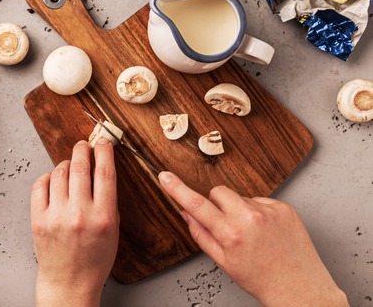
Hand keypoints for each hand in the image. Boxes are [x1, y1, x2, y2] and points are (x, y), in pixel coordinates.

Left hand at [31, 140, 118, 306]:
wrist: (70, 281)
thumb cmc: (94, 258)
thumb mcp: (114, 229)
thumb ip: (108, 199)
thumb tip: (101, 167)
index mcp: (103, 216)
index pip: (104, 172)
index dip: (104, 151)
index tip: (103, 141)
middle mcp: (79, 214)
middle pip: (80, 166)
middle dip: (82, 149)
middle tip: (84, 145)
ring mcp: (56, 216)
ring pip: (59, 173)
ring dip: (66, 164)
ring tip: (70, 167)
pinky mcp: (38, 219)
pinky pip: (40, 185)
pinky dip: (48, 178)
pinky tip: (53, 181)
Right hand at [158, 171, 347, 306]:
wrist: (299, 287)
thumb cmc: (261, 279)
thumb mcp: (223, 262)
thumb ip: (201, 234)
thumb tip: (186, 213)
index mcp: (231, 234)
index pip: (197, 205)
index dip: (177, 189)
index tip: (165, 176)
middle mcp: (250, 218)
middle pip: (218, 192)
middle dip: (216, 204)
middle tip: (225, 224)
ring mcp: (270, 210)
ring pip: (240, 196)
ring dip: (239, 209)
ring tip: (252, 233)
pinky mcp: (284, 207)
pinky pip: (261, 200)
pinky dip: (258, 212)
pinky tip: (265, 230)